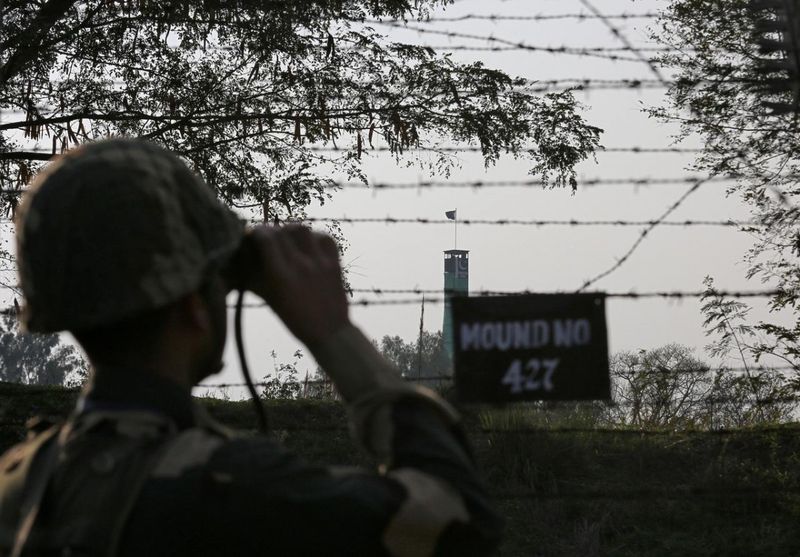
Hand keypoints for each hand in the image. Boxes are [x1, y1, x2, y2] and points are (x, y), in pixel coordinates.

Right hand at [242, 225, 349, 345]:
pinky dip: (313, 236)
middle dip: (272, 230)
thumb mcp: (269, 298)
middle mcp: (301, 265)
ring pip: (303, 229)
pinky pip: (324, 237)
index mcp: (281, 276)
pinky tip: (307, 244)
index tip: (253, 235)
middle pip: (283, 230)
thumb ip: (251, 277)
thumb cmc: (294, 318)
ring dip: (291, 230)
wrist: (329, 332)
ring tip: (287, 239)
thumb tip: (232, 262)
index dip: (257, 232)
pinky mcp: (335, 263)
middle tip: (269, 237)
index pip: (267, 238)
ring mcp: (321, 262)